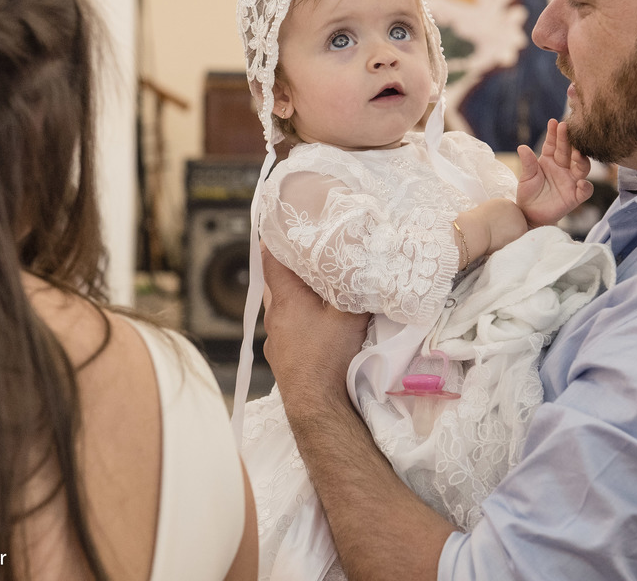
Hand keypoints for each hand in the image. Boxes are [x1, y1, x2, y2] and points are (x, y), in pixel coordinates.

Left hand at [260, 246, 368, 415]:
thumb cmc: (330, 358)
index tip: (285, 227)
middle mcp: (274, 319)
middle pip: (277, 283)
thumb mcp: (349, 314)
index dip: (275, 240)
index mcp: (285, 300)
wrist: (319, 409)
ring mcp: (277, 342)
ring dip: (299, 299)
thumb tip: (366, 265)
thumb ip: (355, 287)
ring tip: (322, 292)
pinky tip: (321, 329)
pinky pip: (290, 331)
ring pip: (284, 309)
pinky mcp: (284, 361)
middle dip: (293, 270)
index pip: (270, 259)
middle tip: (313, 257)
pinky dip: (302, 323)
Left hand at [517, 118, 593, 226]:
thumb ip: (527, 163)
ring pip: (582, 167)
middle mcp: (563, 168)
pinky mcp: (575, 196)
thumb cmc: (528, 194)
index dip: (554, 134)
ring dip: (581, 159)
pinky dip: (586, 186)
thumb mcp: (526, 177)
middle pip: (568, 152)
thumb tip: (521, 147)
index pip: (553, 144)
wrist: (529, 215)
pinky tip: (581, 182)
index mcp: (549, 161)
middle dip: (567, 139)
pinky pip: (585, 190)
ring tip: (577, 153)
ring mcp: (571, 181)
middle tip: (566, 127)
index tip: (554, 122)